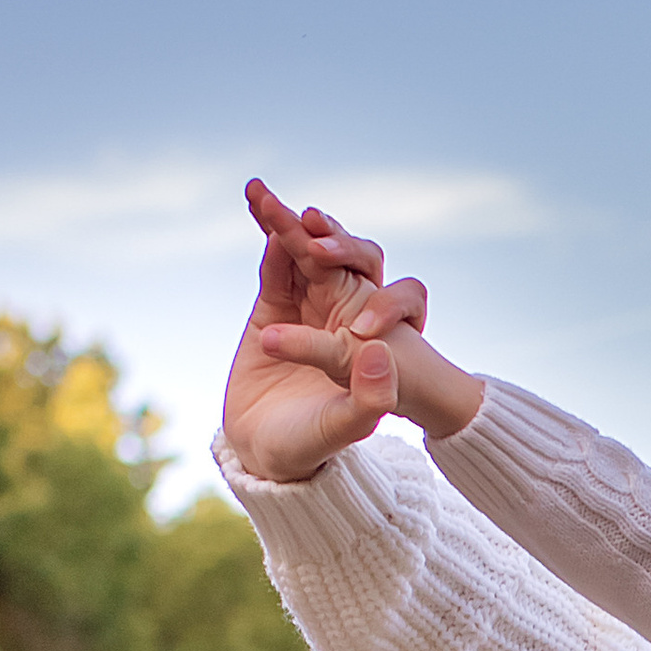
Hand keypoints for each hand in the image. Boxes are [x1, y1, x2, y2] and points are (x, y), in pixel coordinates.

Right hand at [220, 180, 482, 477]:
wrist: (264, 453)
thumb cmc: (311, 445)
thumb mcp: (344, 429)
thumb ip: (367, 400)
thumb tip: (377, 350)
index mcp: (376, 340)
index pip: (391, 294)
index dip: (373, 280)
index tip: (348, 298)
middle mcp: (347, 315)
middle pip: (350, 259)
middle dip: (334, 239)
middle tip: (310, 233)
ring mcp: (310, 307)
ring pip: (307, 252)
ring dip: (291, 223)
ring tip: (264, 196)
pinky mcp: (273, 307)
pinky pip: (276, 264)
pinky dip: (270, 237)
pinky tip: (259, 210)